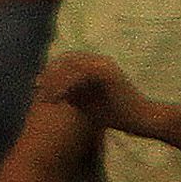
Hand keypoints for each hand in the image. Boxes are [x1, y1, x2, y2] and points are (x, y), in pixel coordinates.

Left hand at [33, 49, 151, 137]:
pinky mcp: (106, 73)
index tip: (40, 85)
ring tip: (44, 94)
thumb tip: (58, 98)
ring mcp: (104, 65)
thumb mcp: (93, 106)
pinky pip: (79, 76)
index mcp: (98, 66)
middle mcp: (101, 61)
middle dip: (50, 74)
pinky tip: (57, 98)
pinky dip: (66, 86)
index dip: (54, 72)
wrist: (144, 120)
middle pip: (68, 61)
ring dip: (55, 80)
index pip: (70, 62)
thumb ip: (78, 98)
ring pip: (71, 67)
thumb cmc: (121, 116)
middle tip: (36, 86)